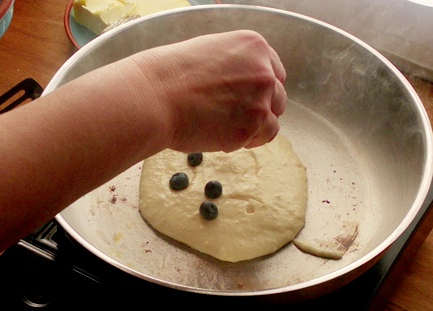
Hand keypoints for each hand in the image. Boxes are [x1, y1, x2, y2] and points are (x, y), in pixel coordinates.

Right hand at [129, 30, 286, 152]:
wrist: (155, 97)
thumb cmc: (170, 75)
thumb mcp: (210, 52)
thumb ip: (234, 65)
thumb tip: (241, 84)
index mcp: (254, 47)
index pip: (275, 72)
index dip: (262, 89)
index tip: (250, 98)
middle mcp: (263, 72)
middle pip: (278, 97)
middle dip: (260, 109)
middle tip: (234, 116)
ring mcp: (259, 101)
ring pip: (272, 122)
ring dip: (254, 128)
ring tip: (225, 128)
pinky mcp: (250, 128)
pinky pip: (259, 139)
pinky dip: (245, 141)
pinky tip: (221, 135)